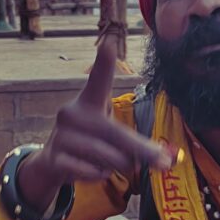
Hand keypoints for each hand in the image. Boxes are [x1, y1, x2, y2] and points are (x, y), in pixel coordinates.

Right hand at [17, 34, 174, 211]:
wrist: (52, 163)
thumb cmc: (91, 140)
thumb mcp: (108, 131)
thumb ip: (136, 141)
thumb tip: (166, 159)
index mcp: (89, 102)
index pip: (98, 79)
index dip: (104, 63)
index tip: (109, 44)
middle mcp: (72, 114)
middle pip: (118, 135)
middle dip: (144, 152)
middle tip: (163, 163)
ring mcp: (62, 136)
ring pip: (110, 158)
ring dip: (121, 167)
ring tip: (113, 165)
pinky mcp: (56, 159)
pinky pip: (94, 172)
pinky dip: (101, 176)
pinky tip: (95, 170)